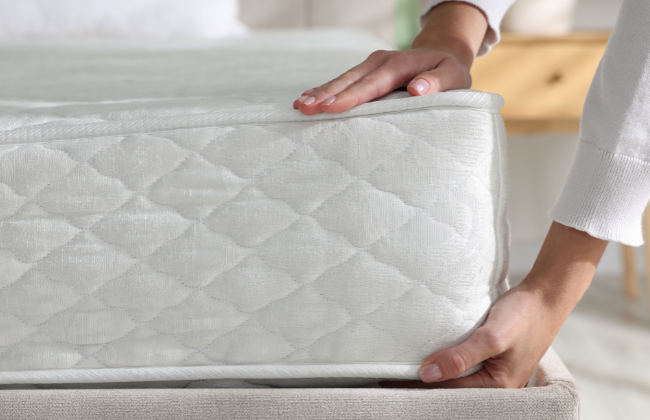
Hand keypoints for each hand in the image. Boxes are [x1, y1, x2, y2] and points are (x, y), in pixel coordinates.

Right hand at [294, 1, 488, 114]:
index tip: (332, 107)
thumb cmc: (448, 71)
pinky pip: (343, 81)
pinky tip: (308, 98)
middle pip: (350, 81)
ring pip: (342, 80)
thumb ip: (437, 83)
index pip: (372, 84)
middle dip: (326, 95)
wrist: (442, 54)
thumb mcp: (453, 77)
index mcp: (399, 65)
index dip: (351, 96)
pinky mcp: (365, 71)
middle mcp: (380, 62)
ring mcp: (370, 65)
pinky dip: (325, 89)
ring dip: (320, 92)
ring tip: (300, 106)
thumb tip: (417, 89)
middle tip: (305, 109)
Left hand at [381, 222, 607, 388]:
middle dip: (424, 385)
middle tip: (390, 376)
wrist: (546, 295)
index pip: (448, 392)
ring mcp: (495, 372)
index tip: (391, 380)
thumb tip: (427, 374)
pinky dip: (446, 363)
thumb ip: (460, 357)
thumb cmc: (524, 316)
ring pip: (457, 378)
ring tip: (404, 368)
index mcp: (498, 387)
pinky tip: (430, 357)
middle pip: (452, 389)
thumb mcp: (492, 337)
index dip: (419, 386)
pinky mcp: (492, 358)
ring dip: (434, 373)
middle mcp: (496, 385)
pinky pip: (464, 366)